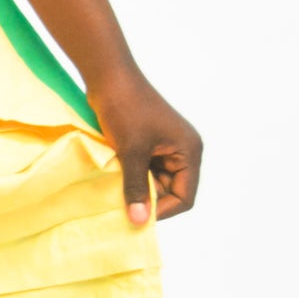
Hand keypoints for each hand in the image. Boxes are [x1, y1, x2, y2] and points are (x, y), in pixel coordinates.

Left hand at [88, 69, 202, 227]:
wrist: (109, 76)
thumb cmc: (125, 108)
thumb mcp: (131, 151)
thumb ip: (136, 187)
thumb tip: (140, 221)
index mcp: (189, 151)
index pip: (184, 196)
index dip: (163, 210)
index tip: (137, 216)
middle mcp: (182, 151)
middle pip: (170, 191)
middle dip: (148, 198)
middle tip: (122, 205)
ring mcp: (165, 147)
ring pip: (154, 182)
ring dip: (137, 187)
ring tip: (115, 190)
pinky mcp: (148, 143)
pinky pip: (144, 170)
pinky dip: (131, 176)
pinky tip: (114, 179)